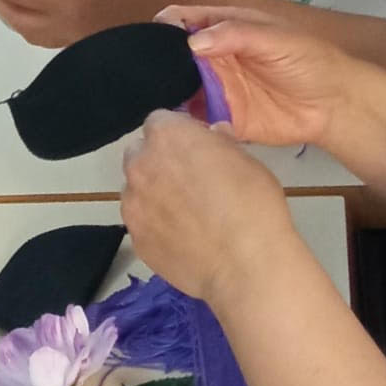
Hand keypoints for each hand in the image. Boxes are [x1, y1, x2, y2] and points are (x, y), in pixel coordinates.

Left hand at [120, 111, 295, 304]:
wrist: (244, 264)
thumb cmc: (253, 203)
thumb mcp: (246, 160)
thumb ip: (219, 144)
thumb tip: (212, 136)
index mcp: (167, 136)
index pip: (161, 121)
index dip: (180, 134)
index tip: (198, 150)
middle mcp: (140, 165)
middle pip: (140, 154)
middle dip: (159, 162)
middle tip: (188, 182)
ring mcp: (133, 203)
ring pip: (136, 190)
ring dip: (153, 194)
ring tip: (185, 216)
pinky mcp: (135, 238)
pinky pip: (141, 223)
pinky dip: (156, 226)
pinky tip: (182, 239)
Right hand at [158, 4, 356, 148]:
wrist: (335, 104)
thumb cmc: (308, 60)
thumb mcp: (275, 38)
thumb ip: (235, 35)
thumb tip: (191, 42)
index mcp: (222, 29)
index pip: (183, 20)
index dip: (164, 25)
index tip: (151, 39)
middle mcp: (212, 58)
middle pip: (172, 56)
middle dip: (157, 63)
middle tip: (145, 76)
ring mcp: (214, 89)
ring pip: (178, 88)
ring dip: (166, 94)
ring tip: (156, 101)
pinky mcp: (222, 119)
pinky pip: (194, 120)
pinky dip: (183, 122)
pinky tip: (176, 124)